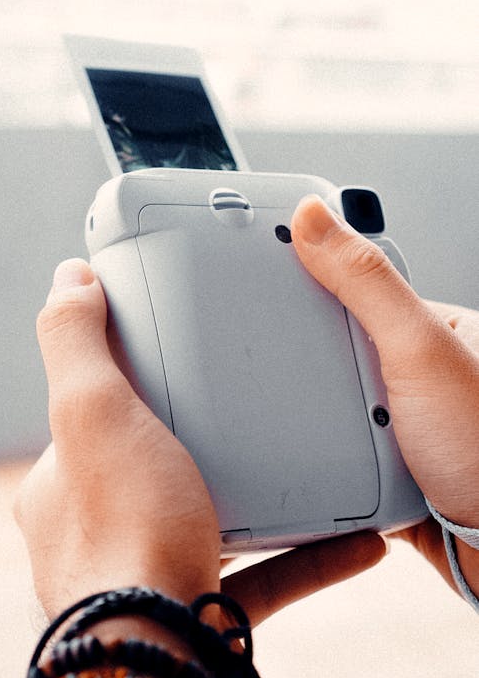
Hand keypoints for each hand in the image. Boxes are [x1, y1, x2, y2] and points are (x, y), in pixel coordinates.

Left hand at [15, 258, 386, 627]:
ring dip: (262, 494)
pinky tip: (352, 537)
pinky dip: (306, 553)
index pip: (95, 412)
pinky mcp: (201, 608)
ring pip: (213, 517)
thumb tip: (69, 279)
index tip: (183, 352)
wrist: (160, 651)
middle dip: (205, 436)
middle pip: (158, 463)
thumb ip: (74, 341)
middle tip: (255, 402)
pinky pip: (264, 574)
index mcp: (66, 481)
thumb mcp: (91, 413)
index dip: (136, 377)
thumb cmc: (124, 533)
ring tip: (306, 459)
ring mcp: (152, 569)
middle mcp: (101, 528)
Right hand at [291, 195, 478, 597]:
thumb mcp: (419, 350)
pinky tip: (304, 442)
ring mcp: (396, 413)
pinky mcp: (383, 459)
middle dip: (298, 345)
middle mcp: (411, 366)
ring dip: (306, 402)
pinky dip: (314, 441)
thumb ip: (366, 283)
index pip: (350, 279)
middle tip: (264, 343)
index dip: (301, 265)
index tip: (251, 251)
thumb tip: (314, 218)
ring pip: (326, 391)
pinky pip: (332, 439)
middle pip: (330, 335)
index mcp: (425, 325)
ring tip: (294, 407)